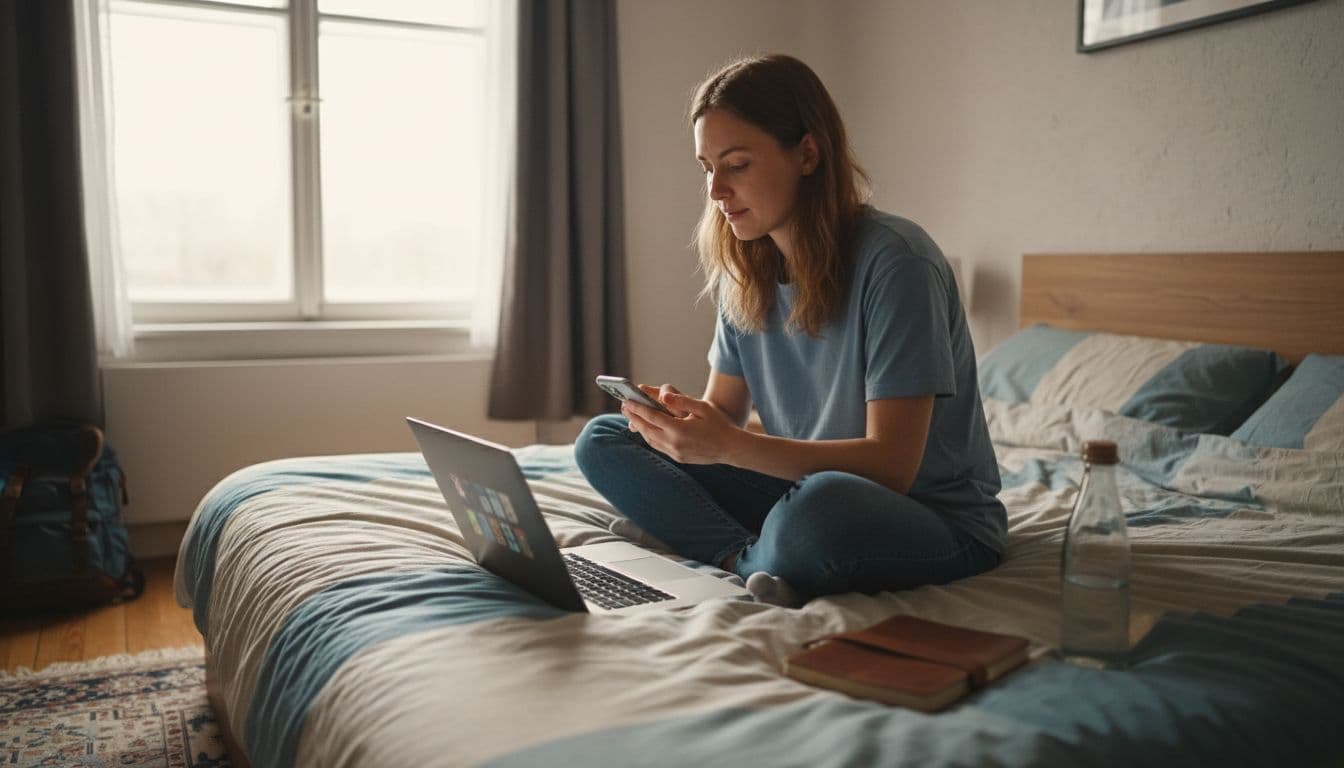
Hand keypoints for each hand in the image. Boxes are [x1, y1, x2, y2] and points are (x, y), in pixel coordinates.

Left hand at [622, 387, 741, 464]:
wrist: (731, 448)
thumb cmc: (719, 424)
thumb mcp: (702, 408)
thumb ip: (681, 401)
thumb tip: (663, 396)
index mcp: (679, 429)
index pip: (651, 417)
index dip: (637, 409)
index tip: (626, 401)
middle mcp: (674, 443)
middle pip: (646, 429)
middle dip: (634, 418)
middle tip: (624, 407)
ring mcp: (675, 453)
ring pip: (650, 440)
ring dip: (640, 428)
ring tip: (632, 418)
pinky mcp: (679, 458)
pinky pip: (658, 447)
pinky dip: (649, 437)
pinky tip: (647, 430)